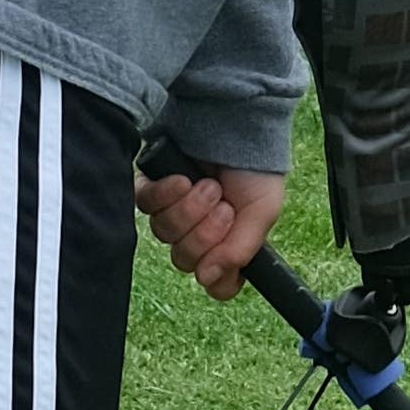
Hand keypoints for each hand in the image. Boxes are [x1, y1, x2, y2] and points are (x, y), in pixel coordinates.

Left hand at [133, 162, 284, 300]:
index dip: (219, 276)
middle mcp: (197, 233)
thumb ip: (240, 251)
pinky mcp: (152, 189)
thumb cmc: (254, 169)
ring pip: (165, 234)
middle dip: (206, 233)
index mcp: (228, 244)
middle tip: (223, 206)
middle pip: (185, 260)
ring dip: (189, 210)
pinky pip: (146, 205)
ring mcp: (173, 212)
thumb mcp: (262, 212)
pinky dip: (166, 194)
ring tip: (208, 186)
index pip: (216, 284)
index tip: (226, 257)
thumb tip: (206, 279)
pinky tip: (182, 180)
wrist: (236, 124)